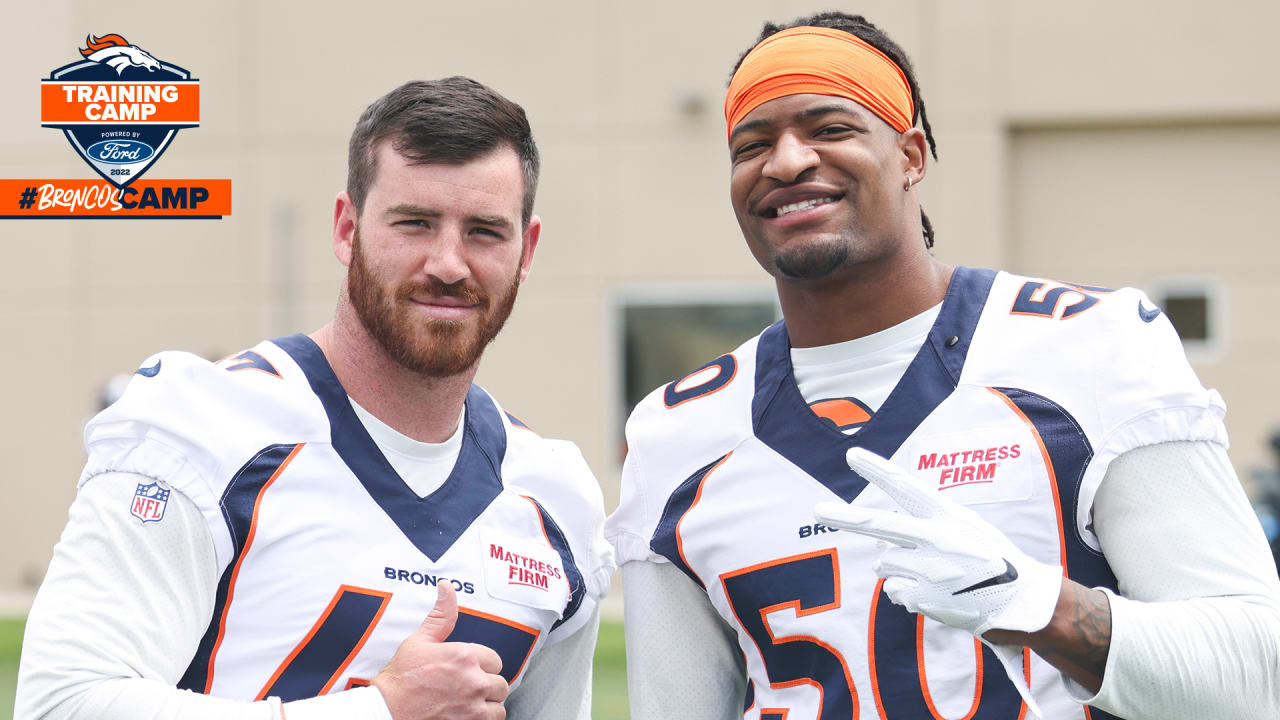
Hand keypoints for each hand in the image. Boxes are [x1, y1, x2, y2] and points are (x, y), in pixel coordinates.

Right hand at [372, 582, 507, 719]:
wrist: (387, 712)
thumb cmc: (400, 680)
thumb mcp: (419, 641)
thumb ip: (441, 616)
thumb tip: (446, 588)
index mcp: (464, 656)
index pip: (494, 660)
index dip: (481, 666)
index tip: (468, 671)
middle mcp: (474, 681)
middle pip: (499, 683)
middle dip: (486, 685)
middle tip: (467, 688)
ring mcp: (474, 707)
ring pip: (499, 704)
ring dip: (488, 704)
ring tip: (469, 702)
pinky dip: (484, 719)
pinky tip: (468, 714)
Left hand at [815, 448, 1063, 717]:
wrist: (1020, 602)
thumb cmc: (990, 559)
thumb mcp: (966, 528)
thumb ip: (924, 529)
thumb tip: (879, 550)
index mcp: (947, 515)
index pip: (906, 487)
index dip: (877, 470)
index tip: (852, 455)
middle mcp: (935, 539)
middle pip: (879, 524)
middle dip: (844, 516)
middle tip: (817, 509)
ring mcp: (928, 570)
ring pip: (883, 565)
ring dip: (896, 569)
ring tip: (932, 574)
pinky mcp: (922, 598)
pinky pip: (893, 592)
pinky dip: (906, 593)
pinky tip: (934, 594)